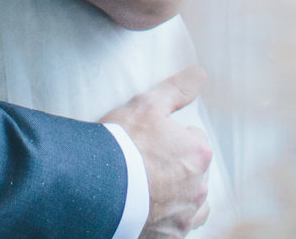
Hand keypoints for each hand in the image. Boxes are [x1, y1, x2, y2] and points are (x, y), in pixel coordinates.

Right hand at [103, 66, 211, 236]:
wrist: (94, 188)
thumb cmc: (121, 144)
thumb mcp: (148, 105)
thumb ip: (177, 89)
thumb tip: (200, 74)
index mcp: (198, 153)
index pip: (194, 140)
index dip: (172, 138)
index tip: (152, 142)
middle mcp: (198, 188)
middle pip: (194, 173)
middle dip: (177, 168)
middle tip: (148, 165)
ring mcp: (184, 216)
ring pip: (193, 206)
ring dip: (181, 198)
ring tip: (155, 191)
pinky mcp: (169, 238)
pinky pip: (177, 229)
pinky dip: (168, 222)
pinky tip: (151, 214)